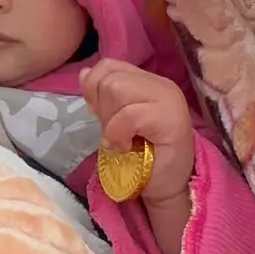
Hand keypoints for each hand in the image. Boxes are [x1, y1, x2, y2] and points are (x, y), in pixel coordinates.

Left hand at [81, 59, 194, 204]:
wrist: (166, 187)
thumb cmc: (143, 156)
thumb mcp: (114, 120)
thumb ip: (103, 96)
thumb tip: (84, 73)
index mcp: (147, 81)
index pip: (108, 66)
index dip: (95, 90)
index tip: (102, 116)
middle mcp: (161, 84)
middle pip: (109, 78)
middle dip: (103, 109)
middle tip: (117, 133)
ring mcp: (169, 98)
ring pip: (117, 89)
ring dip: (111, 121)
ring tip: (124, 139)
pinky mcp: (171, 118)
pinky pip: (129, 115)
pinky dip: (119, 133)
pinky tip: (127, 146)